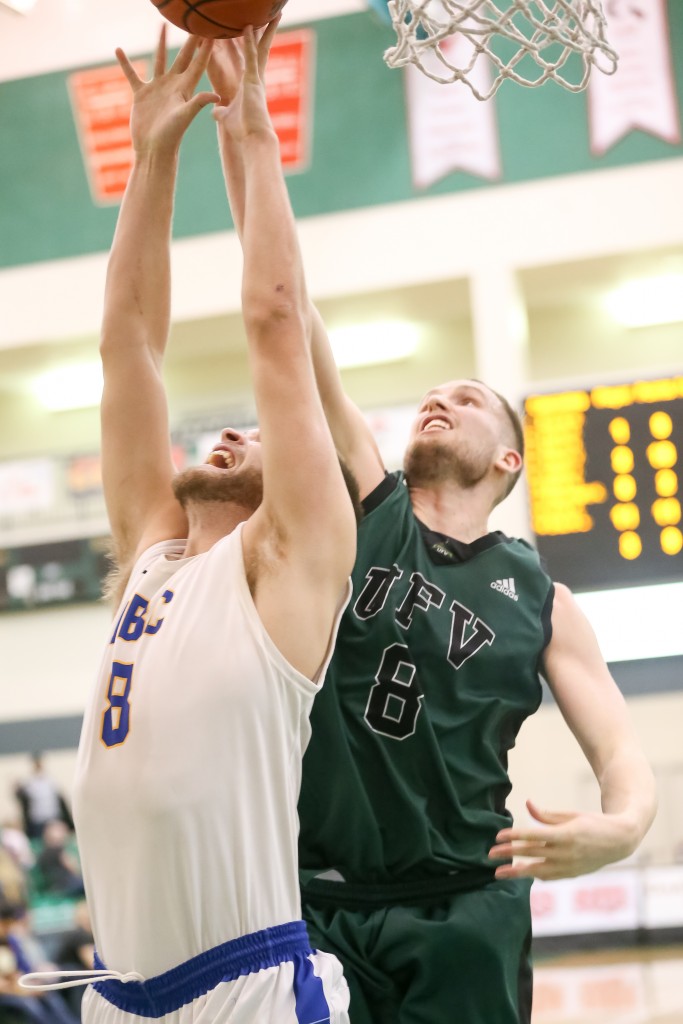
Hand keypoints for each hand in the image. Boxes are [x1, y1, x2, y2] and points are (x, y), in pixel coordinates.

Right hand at [116, 28, 219, 155]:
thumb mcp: (184, 116)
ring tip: (163, 25)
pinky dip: (125, 63)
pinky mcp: (141, 94)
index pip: (197, 64)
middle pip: (182, 57)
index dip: (204, 49)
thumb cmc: (171, 136)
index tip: (211, 32)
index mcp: (185, 89)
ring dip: (161, 43)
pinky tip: (119, 50)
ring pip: (159, 59)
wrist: (153, 150)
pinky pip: (132, 74)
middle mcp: (172, 86)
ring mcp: (157, 89)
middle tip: (193, 22)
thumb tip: (216, 95)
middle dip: (189, 40)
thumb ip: (198, 103)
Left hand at [212, 20, 279, 141]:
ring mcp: (255, 78)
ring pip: (259, 47)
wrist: (253, 139)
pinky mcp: (252, 81)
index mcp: (249, 83)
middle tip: (270, 14)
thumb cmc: (243, 132)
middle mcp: (255, 77)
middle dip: (265, 31)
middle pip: (260, 48)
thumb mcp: (227, 117)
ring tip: (268, 12)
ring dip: (264, 29)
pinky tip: (247, 26)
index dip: (252, 42)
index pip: (251, 57)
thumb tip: (214, 111)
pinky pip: (250, 56)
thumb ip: (221, 111)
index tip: (255, 29)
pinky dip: (248, 42)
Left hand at [488, 798, 635, 880]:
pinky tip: (524, 873)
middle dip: (509, 854)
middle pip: (531, 854)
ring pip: (538, 871)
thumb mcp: (571, 815)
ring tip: (499, 873)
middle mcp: (567, 853)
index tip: (498, 837)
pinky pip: (550, 877)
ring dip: (517, 872)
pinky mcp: (573, 874)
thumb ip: (547, 815)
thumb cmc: (593, 823)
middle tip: (490, 854)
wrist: (620, 842)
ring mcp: (570, 866)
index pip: (533, 836)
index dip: (514, 836)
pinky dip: (535, 875)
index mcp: (566, 834)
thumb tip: (527, 805)